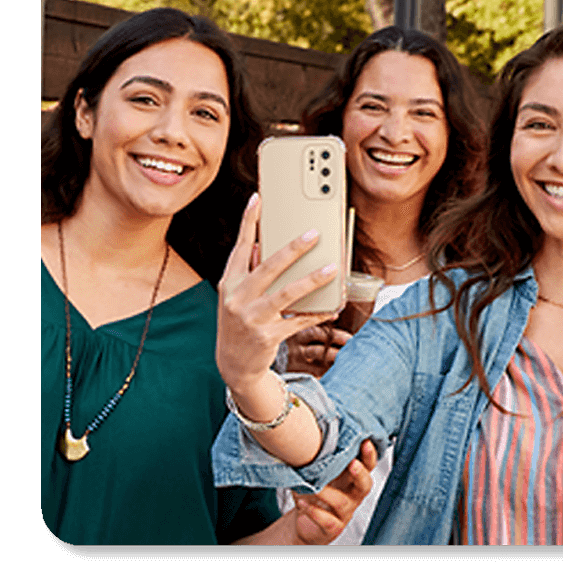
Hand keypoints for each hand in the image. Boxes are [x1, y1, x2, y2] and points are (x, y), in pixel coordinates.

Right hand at [216, 193, 339, 393]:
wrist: (232, 365)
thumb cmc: (239, 321)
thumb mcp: (236, 296)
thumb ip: (249, 271)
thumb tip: (264, 245)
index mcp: (229, 283)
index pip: (239, 246)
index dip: (248, 222)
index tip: (258, 198)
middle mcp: (237, 299)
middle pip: (268, 268)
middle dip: (293, 249)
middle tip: (314, 234)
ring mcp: (252, 319)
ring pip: (287, 295)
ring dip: (312, 281)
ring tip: (332, 269)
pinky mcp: (268, 337)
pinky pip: (298, 321)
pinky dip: (316, 313)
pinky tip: (333, 306)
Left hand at [292, 439, 377, 544]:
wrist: (306, 521)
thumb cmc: (314, 491)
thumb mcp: (318, 472)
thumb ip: (318, 456)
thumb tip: (307, 434)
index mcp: (351, 477)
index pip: (367, 464)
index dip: (369, 454)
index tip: (365, 441)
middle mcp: (352, 494)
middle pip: (366, 484)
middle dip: (361, 473)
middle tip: (353, 463)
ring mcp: (344, 512)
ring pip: (342, 502)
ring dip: (327, 492)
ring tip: (313, 486)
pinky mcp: (333, 527)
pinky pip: (327, 521)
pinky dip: (314, 511)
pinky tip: (302, 502)